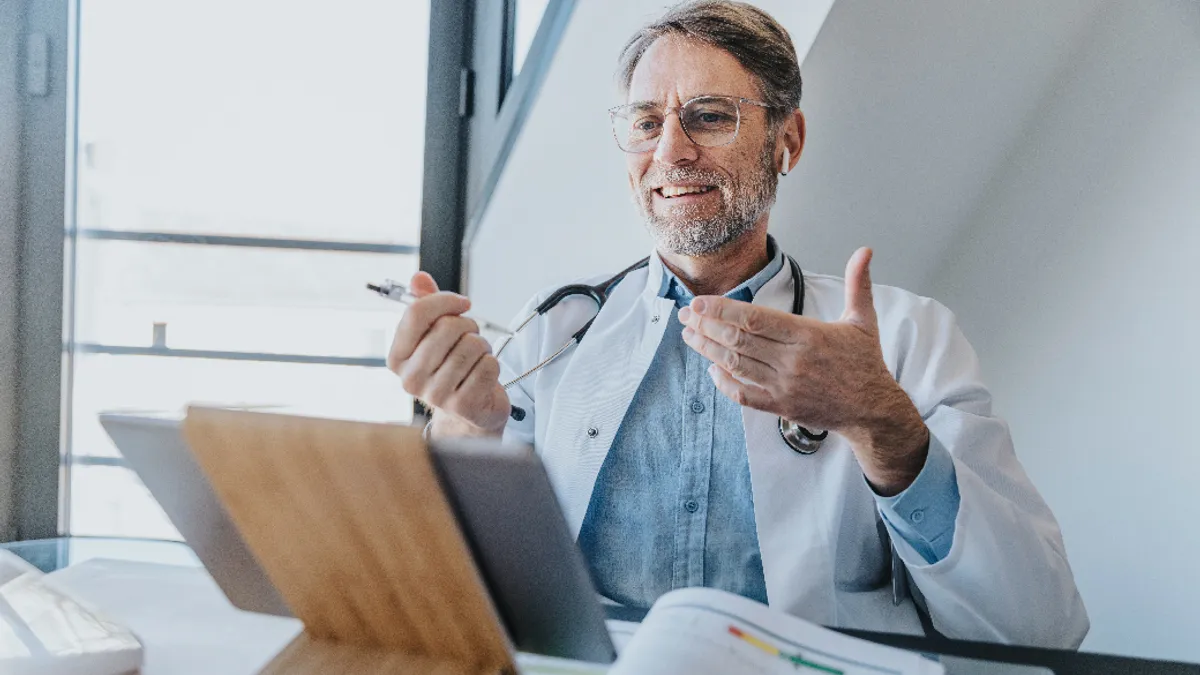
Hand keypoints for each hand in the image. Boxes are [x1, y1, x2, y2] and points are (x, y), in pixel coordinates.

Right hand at [386, 272, 509, 437]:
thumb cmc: (451, 369)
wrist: (467, 413)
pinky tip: (483, 375)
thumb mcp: (435, 336)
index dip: (445, 300)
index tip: (463, 303)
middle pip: (448, 327)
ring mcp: (436, 395)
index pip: (416, 313)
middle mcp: (411, 378)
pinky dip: (493, 364)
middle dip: (469, 326)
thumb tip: (419, 278)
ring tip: (476, 359)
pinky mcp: (462, 405)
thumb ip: (426, 305)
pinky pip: (488, 365)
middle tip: (470, 338)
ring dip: (482, 346)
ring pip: (472, 345)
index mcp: (397, 358)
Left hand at [678, 248, 928, 494]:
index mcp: (807, 335)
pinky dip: (724, 384)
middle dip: (705, 326)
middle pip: (738, 340)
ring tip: (689, 336)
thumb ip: (858, 283)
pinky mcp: (781, 406)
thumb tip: (865, 250)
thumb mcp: (864, 319)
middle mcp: (792, 360)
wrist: (873, 410)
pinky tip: (712, 371)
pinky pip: (744, 396)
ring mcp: (784, 386)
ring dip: (708, 351)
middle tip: (685, 316)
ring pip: (736, 366)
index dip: (721, 310)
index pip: (754, 318)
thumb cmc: (865, 363)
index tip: (698, 303)